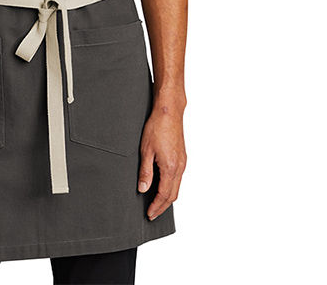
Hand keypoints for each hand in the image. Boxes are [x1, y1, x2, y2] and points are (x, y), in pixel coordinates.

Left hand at [137, 99, 186, 219]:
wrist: (169, 112)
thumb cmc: (157, 127)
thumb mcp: (146, 151)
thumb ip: (145, 172)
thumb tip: (143, 189)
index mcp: (171, 168)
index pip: (164, 195)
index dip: (156, 207)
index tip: (150, 214)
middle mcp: (180, 167)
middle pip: (173, 195)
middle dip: (163, 206)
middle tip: (152, 213)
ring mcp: (183, 162)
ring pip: (177, 187)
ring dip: (167, 197)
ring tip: (156, 202)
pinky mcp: (182, 157)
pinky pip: (178, 178)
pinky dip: (171, 186)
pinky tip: (163, 185)